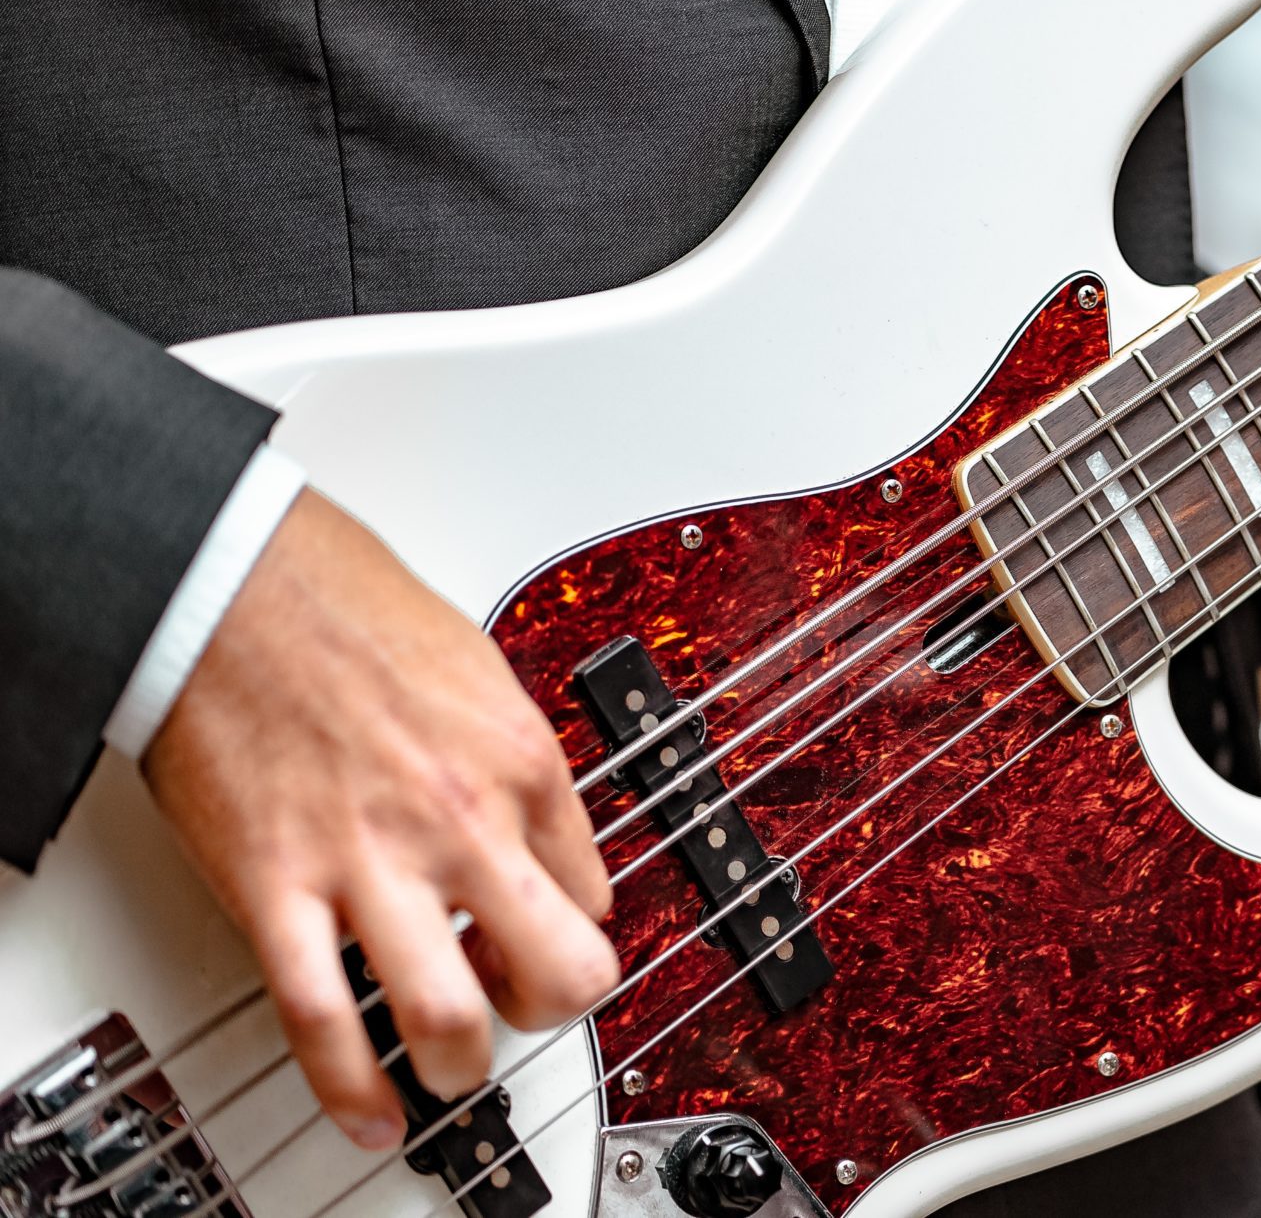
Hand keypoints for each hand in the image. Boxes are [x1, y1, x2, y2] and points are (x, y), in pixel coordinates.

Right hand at [144, 491, 618, 1149]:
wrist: (234, 585)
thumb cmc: (345, 607)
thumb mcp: (479, 672)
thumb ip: (507, 760)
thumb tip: (526, 826)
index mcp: (520, 762)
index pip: (593, 893)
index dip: (577, 931)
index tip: (555, 942)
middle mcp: (460, 819)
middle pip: (557, 971)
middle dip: (549, 1014)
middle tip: (521, 1011)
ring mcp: (370, 862)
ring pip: (447, 1018)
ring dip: (457, 1067)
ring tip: (447, 1069)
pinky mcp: (277, 889)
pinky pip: (322, 1021)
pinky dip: (350, 1087)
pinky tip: (368, 1108)